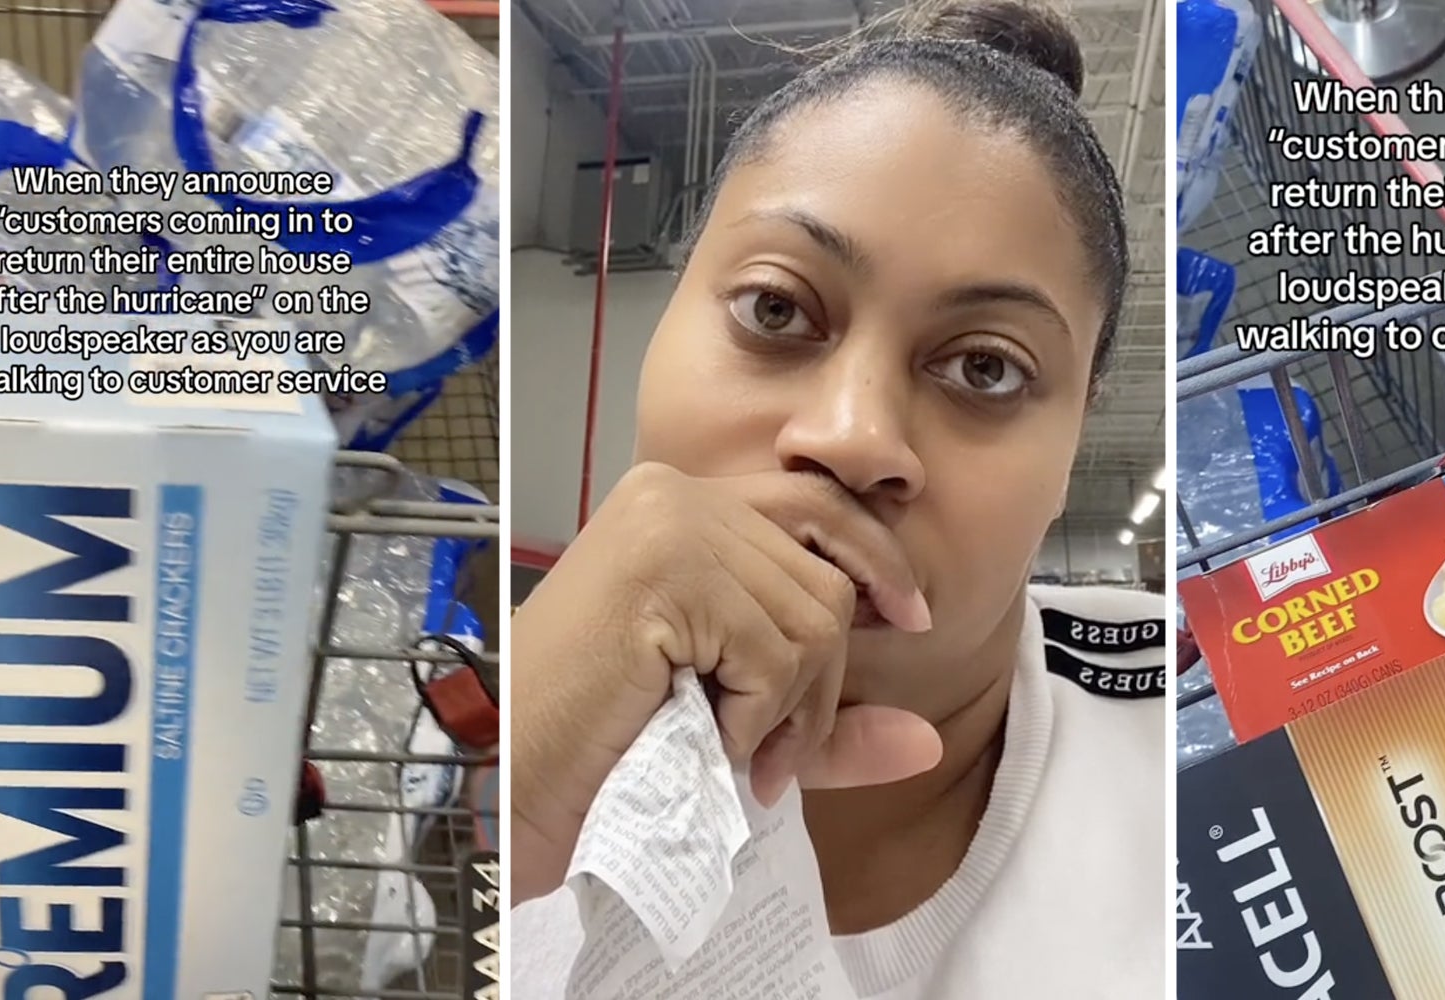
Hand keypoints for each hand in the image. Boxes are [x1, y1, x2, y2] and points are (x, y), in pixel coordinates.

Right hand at [509, 464, 942, 903]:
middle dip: (821, 680)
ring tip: (727, 745)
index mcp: (683, 502)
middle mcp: (675, 494)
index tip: (910, 619)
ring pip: (813, 618)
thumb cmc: (607, 744)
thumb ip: (821, 721)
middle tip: (775, 752)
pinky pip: (774, 652)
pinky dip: (753, 718)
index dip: (874, 560)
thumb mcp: (738, 720)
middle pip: (825, 577)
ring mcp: (668, 525)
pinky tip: (703, 738)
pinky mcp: (664, 571)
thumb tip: (924, 740)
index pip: (817, 505)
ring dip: (784, 709)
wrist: (520, 783)